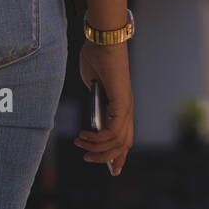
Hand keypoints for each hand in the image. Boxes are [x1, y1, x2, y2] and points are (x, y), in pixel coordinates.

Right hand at [74, 41, 132, 175]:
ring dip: (97, 148)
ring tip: (81, 144)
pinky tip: (85, 135)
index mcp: (122, 105)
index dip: (119, 155)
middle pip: (123, 144)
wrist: (102, 38)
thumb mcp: (92, 84)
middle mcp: (127, 108)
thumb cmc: (96, 55)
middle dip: (106, 158)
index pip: (125, 137)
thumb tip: (91, 114)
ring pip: (117, 141)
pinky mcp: (122, 103)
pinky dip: (98, 138)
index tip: (113, 169)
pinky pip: (113, 131)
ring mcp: (126, 106)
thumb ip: (93, 100)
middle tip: (87, 158)